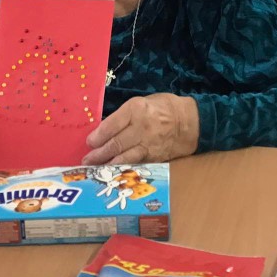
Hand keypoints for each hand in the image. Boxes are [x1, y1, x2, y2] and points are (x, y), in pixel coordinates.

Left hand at [82, 94, 198, 164]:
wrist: (190, 122)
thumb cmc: (163, 108)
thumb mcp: (143, 102)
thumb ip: (125, 116)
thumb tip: (104, 129)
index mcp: (137, 109)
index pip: (112, 125)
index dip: (98, 135)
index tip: (89, 142)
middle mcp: (141, 127)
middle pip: (116, 143)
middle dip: (98, 153)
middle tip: (86, 160)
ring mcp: (148, 144)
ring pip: (124, 157)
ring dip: (107, 165)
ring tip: (95, 170)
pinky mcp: (154, 158)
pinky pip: (135, 165)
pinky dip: (122, 170)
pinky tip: (113, 174)